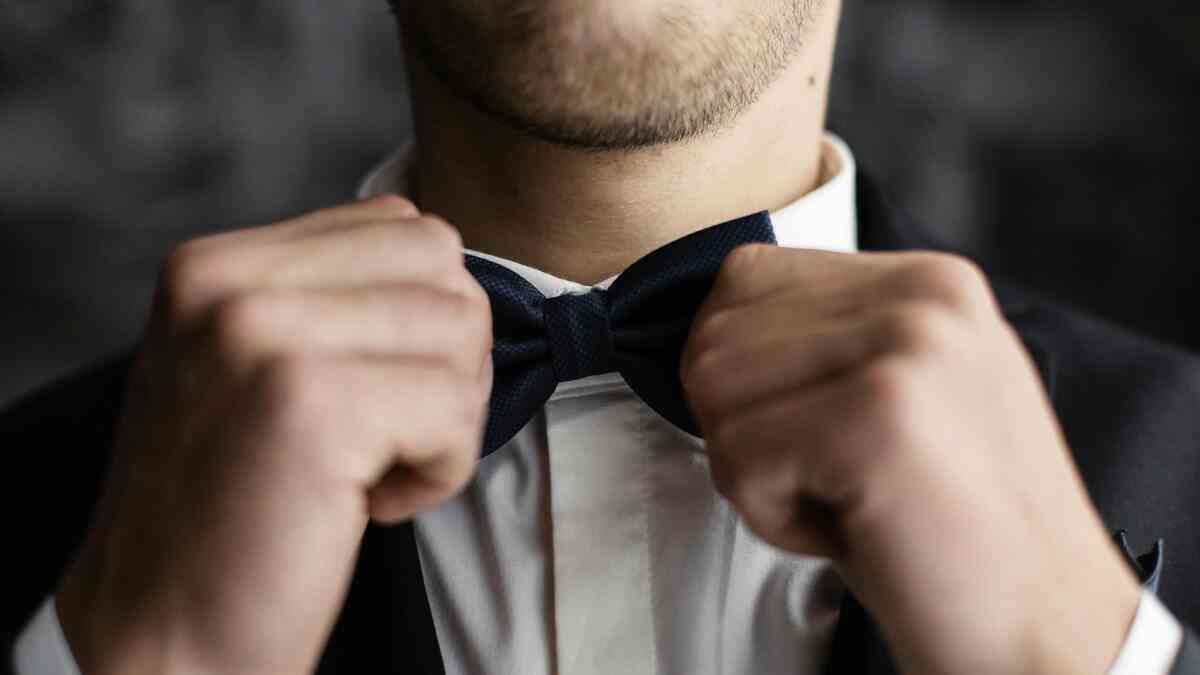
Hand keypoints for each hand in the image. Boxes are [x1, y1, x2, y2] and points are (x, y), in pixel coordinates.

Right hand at [56, 195, 491, 674]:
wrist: (164, 632)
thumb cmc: (230, 510)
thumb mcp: (249, 370)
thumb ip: (328, 299)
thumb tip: (447, 272)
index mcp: (213, 265)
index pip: (399, 225)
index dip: (420, 317)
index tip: (370, 391)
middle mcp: (230, 283)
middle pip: (442, 265)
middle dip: (447, 359)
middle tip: (388, 434)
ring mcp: (266, 335)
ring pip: (462, 329)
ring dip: (445, 417)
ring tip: (372, 469)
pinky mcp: (313, 404)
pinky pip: (454, 409)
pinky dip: (441, 470)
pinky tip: (372, 503)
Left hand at [680, 246, 1141, 674]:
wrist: (1047, 629)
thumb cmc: (959, 533)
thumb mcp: (909, 395)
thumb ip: (830, 342)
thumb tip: (713, 331)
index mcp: (926, 281)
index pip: (746, 278)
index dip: (742, 373)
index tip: (808, 433)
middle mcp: (920, 296)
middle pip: (717, 333)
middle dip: (744, 426)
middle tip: (832, 481)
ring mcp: (904, 346)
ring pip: (714, 389)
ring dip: (755, 472)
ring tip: (846, 501)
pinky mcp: (877, 413)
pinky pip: (737, 454)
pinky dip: (771, 515)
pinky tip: (853, 528)